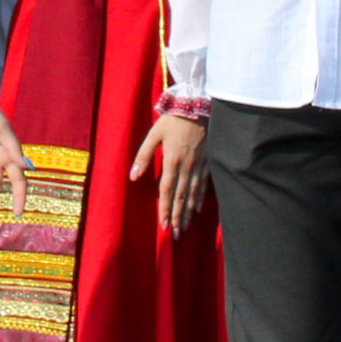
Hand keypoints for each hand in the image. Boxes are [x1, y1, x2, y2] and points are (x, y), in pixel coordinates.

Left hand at [129, 112, 209, 235]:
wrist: (198, 106)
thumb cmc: (173, 120)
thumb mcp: (154, 134)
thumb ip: (143, 155)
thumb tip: (132, 176)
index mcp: (172, 161)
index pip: (166, 191)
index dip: (164, 209)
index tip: (163, 224)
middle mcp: (186, 167)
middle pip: (181, 197)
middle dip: (177, 217)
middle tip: (175, 234)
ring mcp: (199, 166)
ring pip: (193, 195)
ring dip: (188, 213)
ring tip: (184, 228)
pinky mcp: (208, 163)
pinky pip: (204, 186)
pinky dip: (200, 200)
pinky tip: (197, 210)